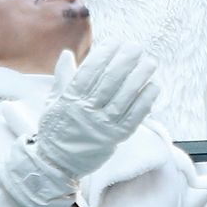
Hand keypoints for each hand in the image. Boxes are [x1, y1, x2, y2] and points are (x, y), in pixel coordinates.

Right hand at [32, 43, 158, 181]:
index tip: (115, 42)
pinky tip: (153, 86)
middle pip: (109, 82)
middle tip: (136, 47)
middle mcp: (86, 111)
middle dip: (125, 61)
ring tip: (150, 62)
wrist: (57, 164)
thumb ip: (62, 78)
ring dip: (139, 78)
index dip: (103, 55)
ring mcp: (102, 125)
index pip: (89, 72)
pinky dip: (145, 101)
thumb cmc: (55, 129)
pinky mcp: (115, 138)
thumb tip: (66, 53)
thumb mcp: (53, 102)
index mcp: (69, 100)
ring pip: (124, 97)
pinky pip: (134, 117)